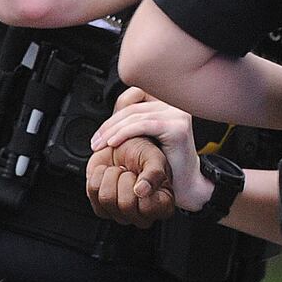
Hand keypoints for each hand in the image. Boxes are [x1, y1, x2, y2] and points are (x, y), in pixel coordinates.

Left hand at [87, 136, 173, 226]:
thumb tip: (142, 190)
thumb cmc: (141, 153)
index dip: (141, 186)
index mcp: (162, 205)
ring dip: (111, 176)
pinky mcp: (101, 208)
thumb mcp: (154, 158)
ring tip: (119, 171)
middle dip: (124, 178)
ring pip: (107, 199)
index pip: (147, 207)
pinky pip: (93, 192)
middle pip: (125, 205)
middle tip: (130, 172)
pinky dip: (98, 175)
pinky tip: (108, 174)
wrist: (121, 146)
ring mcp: (120, 214)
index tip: (142, 175)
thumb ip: (154, 174)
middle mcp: (142, 215)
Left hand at [88, 89, 211, 217]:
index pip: (134, 95)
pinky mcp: (177, 126)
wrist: (186, 186)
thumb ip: (134, 124)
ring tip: (100, 145)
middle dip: (109, 124)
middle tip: (96, 141)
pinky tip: (113, 143)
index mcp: (167, 105)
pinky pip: (143, 125)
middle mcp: (174, 106)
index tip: (101, 132)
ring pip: (135, 116)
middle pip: (132, 107)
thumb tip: (110, 118)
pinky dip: (124, 133)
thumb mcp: (146, 139)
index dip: (114, 112)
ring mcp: (178, 115)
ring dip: (112, 130)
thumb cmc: (167, 166)